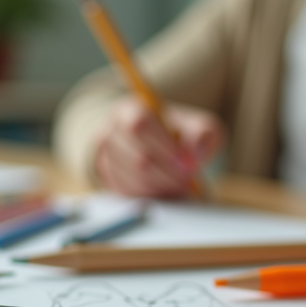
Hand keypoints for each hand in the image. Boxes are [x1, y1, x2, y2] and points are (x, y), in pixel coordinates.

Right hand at [93, 97, 224, 196]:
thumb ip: (201, 135)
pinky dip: (151, 196)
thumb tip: (194, 156)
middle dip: (167, 174)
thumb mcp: (195, 126)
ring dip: (161, 187)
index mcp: (129, 110)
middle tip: (188, 181)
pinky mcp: (106, 181)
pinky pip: (129, 194)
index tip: (187, 163)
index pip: (140, 125)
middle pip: (137, 158)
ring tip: (179, 185)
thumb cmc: (176, 134)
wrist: (154, 146)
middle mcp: (110, 132)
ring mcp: (104, 158)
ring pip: (134, 180)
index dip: (164, 146)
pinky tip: (165, 189)